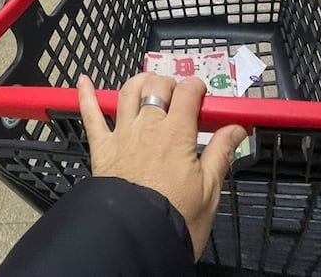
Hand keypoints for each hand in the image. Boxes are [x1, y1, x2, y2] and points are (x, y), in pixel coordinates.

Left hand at [77, 73, 246, 260]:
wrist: (135, 238)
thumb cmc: (175, 218)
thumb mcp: (209, 189)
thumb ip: (221, 153)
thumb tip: (237, 128)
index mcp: (176, 134)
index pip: (188, 92)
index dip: (197, 88)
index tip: (203, 97)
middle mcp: (148, 127)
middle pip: (157, 86)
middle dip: (170, 83)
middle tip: (179, 97)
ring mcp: (122, 135)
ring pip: (128, 92)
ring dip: (140, 82)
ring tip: (149, 84)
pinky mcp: (101, 148)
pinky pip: (91, 116)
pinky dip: (86, 96)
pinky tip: (84, 81)